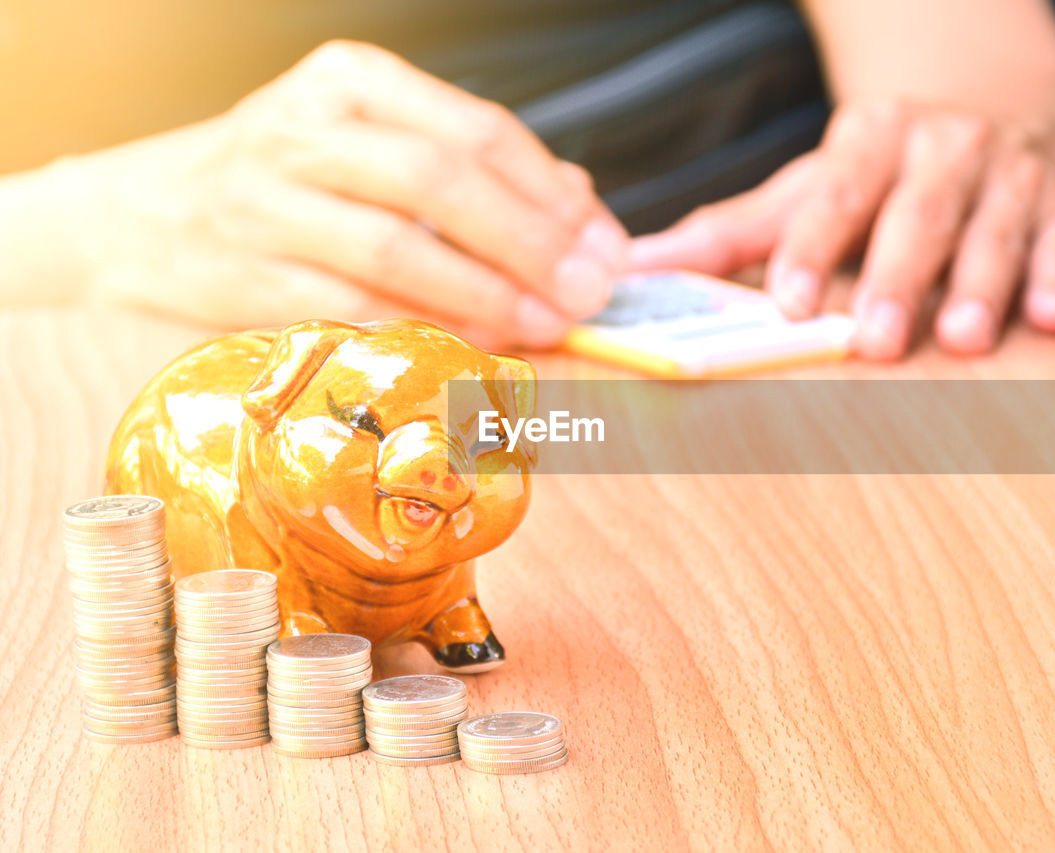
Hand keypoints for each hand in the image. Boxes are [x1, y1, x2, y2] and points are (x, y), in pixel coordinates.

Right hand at [63, 40, 627, 346]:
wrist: (148, 217)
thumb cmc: (289, 181)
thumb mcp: (373, 143)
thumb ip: (473, 168)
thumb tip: (580, 208)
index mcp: (353, 82)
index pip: (476, 130)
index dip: (551, 195)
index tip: (603, 246)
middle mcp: (306, 129)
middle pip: (441, 182)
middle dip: (530, 243)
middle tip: (586, 291)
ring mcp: (268, 202)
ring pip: (397, 249)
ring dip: (485, 294)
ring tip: (543, 323)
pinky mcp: (247, 275)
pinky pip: (355, 309)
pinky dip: (424, 331)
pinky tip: (475, 345)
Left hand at [630, 100, 1054, 359]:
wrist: (1006, 116)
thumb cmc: (885, 174)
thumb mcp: (810, 187)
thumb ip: (732, 233)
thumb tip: (634, 268)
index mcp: (870, 139)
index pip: (835, 193)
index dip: (812, 246)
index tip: (789, 301)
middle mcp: (942, 148)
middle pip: (916, 215)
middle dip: (897, 277)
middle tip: (876, 339)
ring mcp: (1009, 174)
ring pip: (993, 230)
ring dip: (981, 284)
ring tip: (964, 339)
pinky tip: (1054, 319)